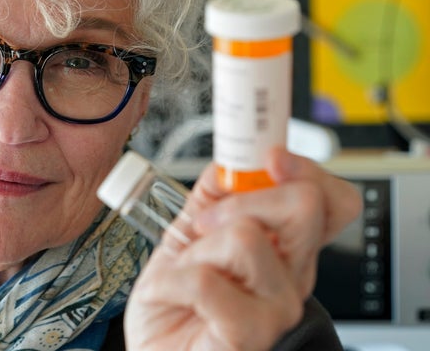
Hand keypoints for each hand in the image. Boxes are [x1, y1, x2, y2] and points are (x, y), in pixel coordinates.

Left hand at [124, 148, 361, 350]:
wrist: (154, 346)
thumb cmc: (175, 297)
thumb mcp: (189, 232)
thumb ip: (213, 196)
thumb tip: (229, 162)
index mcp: (285, 246)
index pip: (332, 200)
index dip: (308, 171)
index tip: (271, 157)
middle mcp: (293, 274)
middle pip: (304, 205)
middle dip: (240, 200)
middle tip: (203, 224)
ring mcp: (278, 306)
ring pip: (246, 237)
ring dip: (194, 250)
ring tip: (183, 273)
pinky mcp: (251, 333)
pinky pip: (205, 279)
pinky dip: (169, 281)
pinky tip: (169, 295)